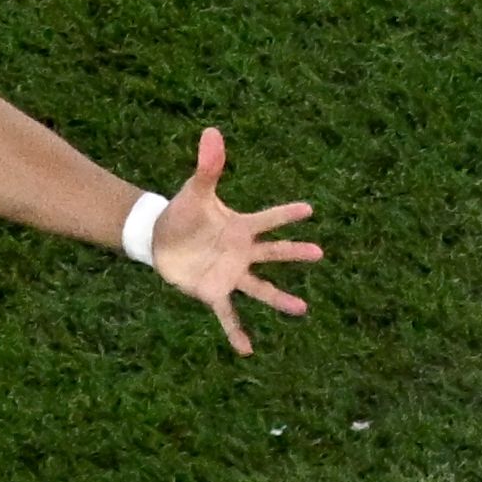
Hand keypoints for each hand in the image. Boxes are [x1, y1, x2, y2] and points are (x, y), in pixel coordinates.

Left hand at [149, 127, 320, 355]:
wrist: (162, 240)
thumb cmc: (184, 215)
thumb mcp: (195, 192)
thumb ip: (207, 167)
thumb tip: (211, 131)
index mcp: (241, 226)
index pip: (268, 219)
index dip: (285, 214)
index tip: (309, 209)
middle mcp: (242, 252)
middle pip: (272, 253)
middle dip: (294, 253)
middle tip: (319, 254)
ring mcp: (231, 274)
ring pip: (260, 288)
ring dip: (279, 299)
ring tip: (302, 309)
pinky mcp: (213, 292)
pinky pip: (228, 314)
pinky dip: (236, 331)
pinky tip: (247, 350)